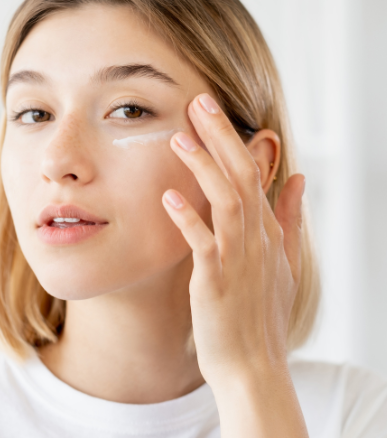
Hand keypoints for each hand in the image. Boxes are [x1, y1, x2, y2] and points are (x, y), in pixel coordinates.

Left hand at [162, 93, 307, 436]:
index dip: (233, 140)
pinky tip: (169, 196)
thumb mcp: (286, 263)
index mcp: (267, 232)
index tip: (212, 111)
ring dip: (204, 168)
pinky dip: (188, 219)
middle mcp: (256, 239)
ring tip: (180, 137)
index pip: (253, 174)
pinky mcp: (216, 282)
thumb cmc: (263, 314)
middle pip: (242, 176)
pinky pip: (204, 245)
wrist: (253, 366)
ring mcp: (238, 260)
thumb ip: (291, 218)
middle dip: (221, 137)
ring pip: (226, 201)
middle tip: (199, 101)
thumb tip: (298, 178)